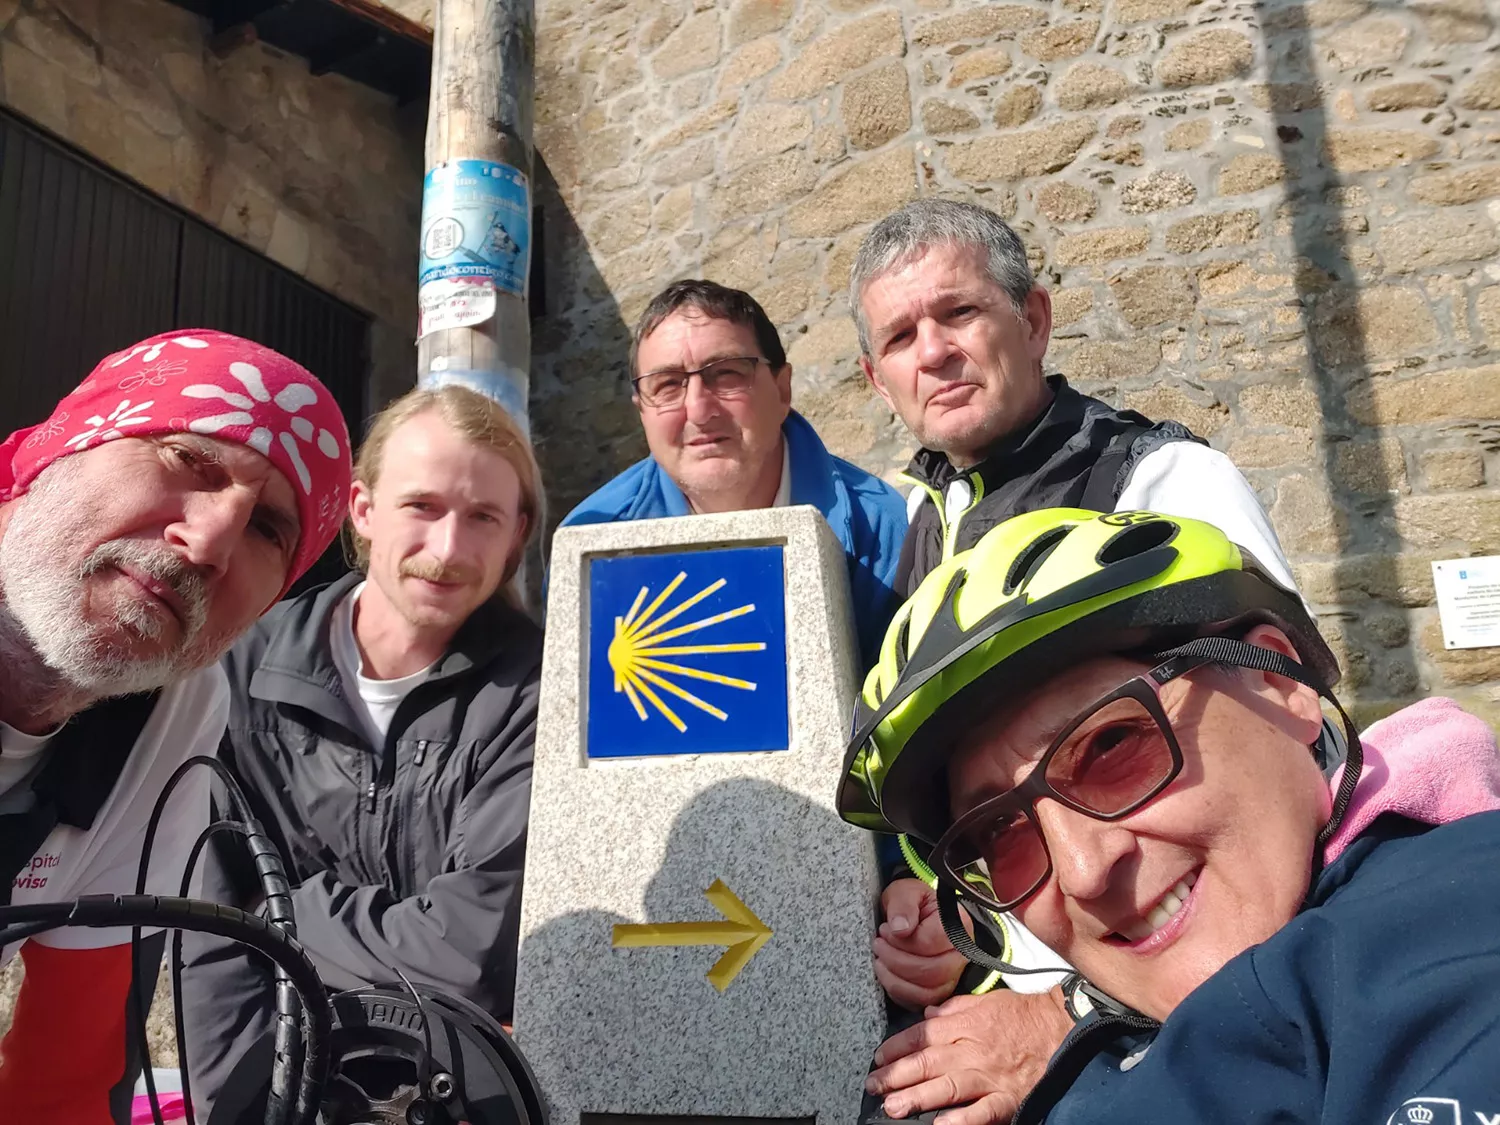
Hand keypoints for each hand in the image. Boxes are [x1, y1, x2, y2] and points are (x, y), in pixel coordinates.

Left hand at [866, 987, 1073, 1124]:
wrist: (1063, 1027)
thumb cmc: (1023, 1014)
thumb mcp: (985, 1001)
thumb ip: (953, 1009)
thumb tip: (926, 1016)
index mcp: (964, 1024)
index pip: (921, 1036)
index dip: (896, 1047)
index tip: (877, 1058)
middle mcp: (971, 1050)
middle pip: (926, 1062)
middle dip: (896, 1076)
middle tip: (873, 1086)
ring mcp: (988, 1076)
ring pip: (946, 1087)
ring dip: (917, 1098)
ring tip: (893, 1107)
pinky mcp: (1007, 1098)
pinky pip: (982, 1111)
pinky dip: (962, 1119)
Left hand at [874, 878, 969, 1009]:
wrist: (912, 916)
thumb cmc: (910, 903)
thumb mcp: (903, 892)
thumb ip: (903, 905)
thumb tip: (900, 929)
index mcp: (959, 924)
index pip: (930, 943)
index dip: (901, 941)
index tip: (885, 930)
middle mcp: (961, 954)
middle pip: (931, 972)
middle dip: (895, 961)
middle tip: (878, 945)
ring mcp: (953, 976)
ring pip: (926, 993)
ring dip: (894, 979)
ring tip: (879, 959)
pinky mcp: (940, 992)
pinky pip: (919, 1003)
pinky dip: (897, 992)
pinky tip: (886, 973)